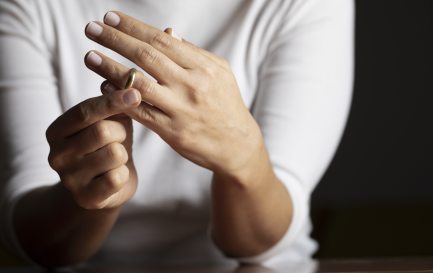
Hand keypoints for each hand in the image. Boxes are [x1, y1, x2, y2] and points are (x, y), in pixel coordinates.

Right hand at [46, 89, 141, 208]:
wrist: (104, 187)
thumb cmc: (107, 146)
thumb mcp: (108, 121)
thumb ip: (113, 103)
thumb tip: (125, 81)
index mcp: (57, 131)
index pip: (85, 111)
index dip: (112, 101)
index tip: (135, 93)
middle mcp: (56, 155)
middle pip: (102, 131)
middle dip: (121, 132)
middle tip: (119, 138)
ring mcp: (69, 179)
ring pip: (114, 154)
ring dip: (123, 154)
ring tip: (116, 158)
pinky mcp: (86, 198)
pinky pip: (117, 178)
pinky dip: (123, 174)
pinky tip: (115, 176)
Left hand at [84, 11, 262, 177]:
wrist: (237, 145)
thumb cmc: (227, 104)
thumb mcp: (219, 73)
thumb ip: (193, 54)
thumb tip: (167, 33)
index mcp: (203, 67)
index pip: (162, 41)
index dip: (133, 27)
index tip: (110, 17)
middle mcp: (191, 85)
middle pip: (146, 57)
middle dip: (115, 40)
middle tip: (91, 28)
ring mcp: (180, 109)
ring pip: (138, 85)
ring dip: (110, 68)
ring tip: (89, 56)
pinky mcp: (172, 132)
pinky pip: (139, 112)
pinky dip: (119, 99)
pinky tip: (103, 87)